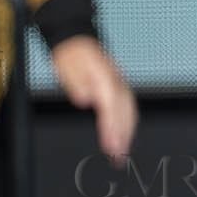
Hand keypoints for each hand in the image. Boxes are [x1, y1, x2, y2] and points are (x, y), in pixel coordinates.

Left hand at [51, 35, 137, 162]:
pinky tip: (126, 136)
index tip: (110, 145)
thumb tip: (85, 98)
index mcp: (103, 75)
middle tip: (118, 157)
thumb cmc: (70, 55)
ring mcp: (119, 82)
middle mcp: (115, 79)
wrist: (75, 39)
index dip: (111, 127)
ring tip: (123, 153)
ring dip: (128, 132)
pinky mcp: (119, 86)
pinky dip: (129, 122)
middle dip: (122, 135)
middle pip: (123, 110)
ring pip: (129, 109)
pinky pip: (128, 106)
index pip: (110, 106)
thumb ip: (76, 83)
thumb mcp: (66, 66)